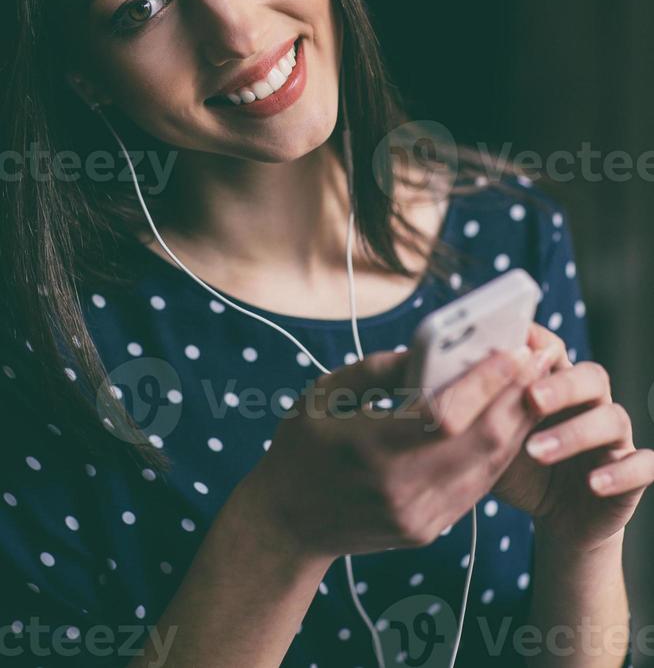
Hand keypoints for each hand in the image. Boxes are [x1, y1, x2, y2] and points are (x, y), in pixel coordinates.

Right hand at [243, 341, 562, 560]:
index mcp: (370, 449)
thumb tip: (425, 352)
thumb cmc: (300, 449)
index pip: (445, 414)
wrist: (286, 525)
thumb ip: (375, 370)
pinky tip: (511, 421)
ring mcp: (418, 516)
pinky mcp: (427, 530)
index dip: (486, 382)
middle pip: (480, 441)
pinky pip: (477, 487)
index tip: (513, 350)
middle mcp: (400, 489)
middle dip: (518, 395)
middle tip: (541, 357)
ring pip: (488, 466)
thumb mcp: (322, 395)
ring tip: (536, 383)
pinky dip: (499, 451)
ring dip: (519, 423)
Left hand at [491, 324, 653, 551]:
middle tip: (531, 398)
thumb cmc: (522, 468)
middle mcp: (590, 403)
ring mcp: (615, 437)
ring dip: (576, 433)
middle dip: (561, 385)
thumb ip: (482, 412)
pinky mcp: (633, 473)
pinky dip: (620, 472)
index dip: (539, 344)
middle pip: (590, 376)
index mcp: (556, 386)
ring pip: (613, 418)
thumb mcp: (493, 439)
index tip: (516, 343)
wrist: (557, 518)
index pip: (555, 351)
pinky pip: (642, 465)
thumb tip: (443, 383)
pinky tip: (592, 482)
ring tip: (537, 452)